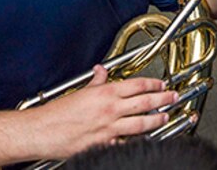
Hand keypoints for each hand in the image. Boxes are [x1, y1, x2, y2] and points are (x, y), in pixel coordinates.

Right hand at [30, 65, 175, 157]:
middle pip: (145, 102)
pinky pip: (127, 142)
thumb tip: (102, 71)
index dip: (153, 84)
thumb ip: (95, 81)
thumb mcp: (79, 91)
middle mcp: (110, 110)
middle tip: (174, 97)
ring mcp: (109, 128)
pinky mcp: (105, 145)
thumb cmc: (57, 113)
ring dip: (156, 120)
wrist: (42, 131)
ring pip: (141, 123)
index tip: (162, 84)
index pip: (137, 85)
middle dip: (163, 99)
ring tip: (165, 116)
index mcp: (105, 93)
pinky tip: (145, 139)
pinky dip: (137, 140)